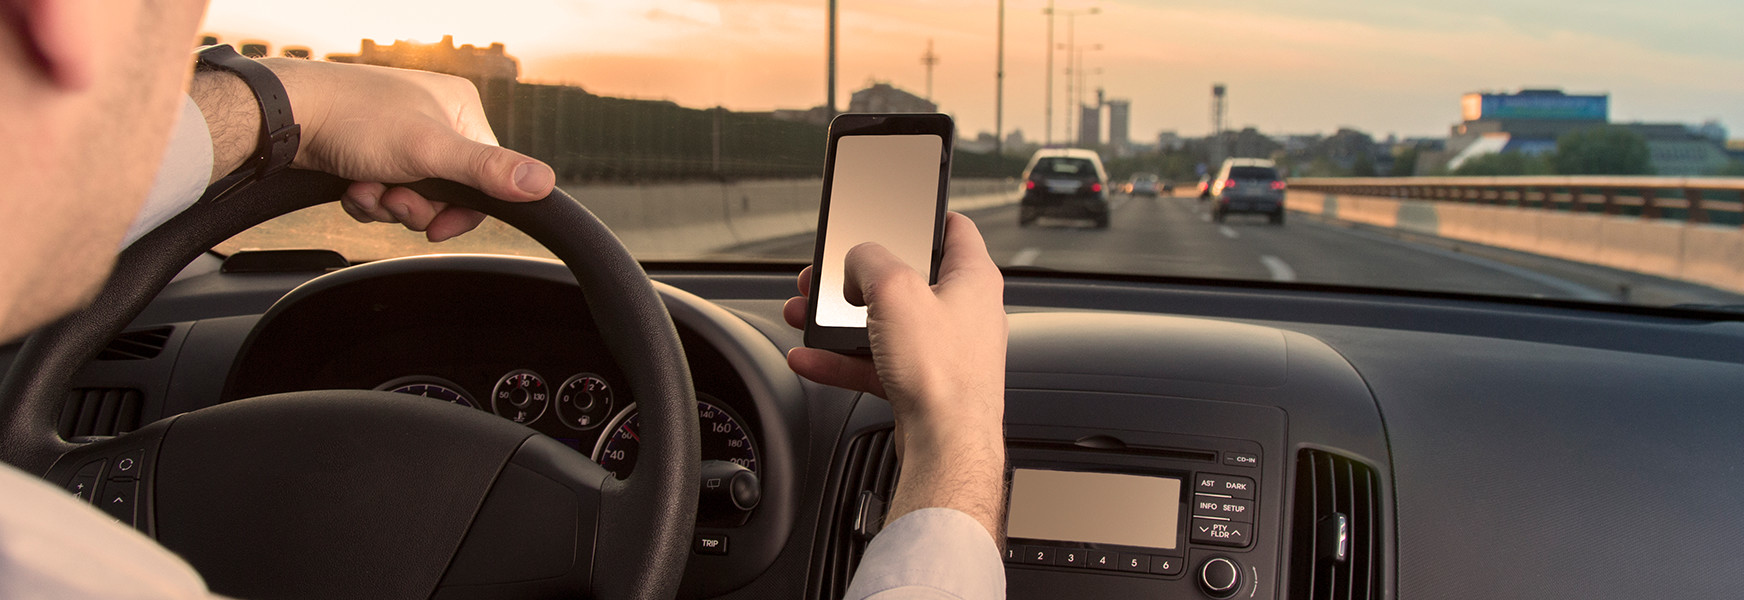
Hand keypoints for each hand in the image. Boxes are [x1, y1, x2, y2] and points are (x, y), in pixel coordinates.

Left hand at [259, 59, 555, 241]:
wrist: (286, 116)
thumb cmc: (354, 118)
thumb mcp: (430, 151)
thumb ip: (489, 171)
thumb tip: (545, 184)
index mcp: (460, 109)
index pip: (487, 177)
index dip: (460, 210)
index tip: (434, 226)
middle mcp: (434, 119)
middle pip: (448, 192)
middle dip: (414, 205)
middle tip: (392, 196)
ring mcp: (400, 135)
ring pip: (413, 196)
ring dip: (386, 203)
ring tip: (365, 186)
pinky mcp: (370, 151)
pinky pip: (385, 191)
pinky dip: (367, 197)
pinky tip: (351, 184)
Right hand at [782, 212, 1008, 536]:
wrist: (945, 446)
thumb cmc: (942, 372)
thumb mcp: (894, 290)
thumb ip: (868, 260)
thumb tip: (856, 261)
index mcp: (972, 277)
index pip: (953, 227)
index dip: (922, 213)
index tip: (895, 209)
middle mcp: (963, 311)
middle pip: (904, 278)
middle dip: (856, 277)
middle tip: (826, 276)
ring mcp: (944, 350)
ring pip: (884, 323)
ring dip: (840, 319)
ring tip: (805, 314)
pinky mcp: (924, 384)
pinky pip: (876, 362)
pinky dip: (842, 359)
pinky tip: (811, 359)